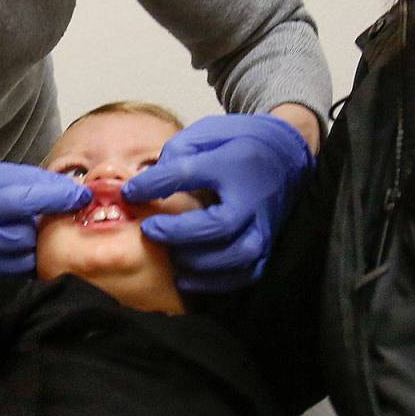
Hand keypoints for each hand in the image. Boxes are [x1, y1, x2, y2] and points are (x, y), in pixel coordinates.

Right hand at [0, 161, 89, 288]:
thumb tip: (69, 188)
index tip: (83, 195)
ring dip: (35, 248)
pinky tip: (17, 252)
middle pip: (33, 235)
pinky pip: (18, 277)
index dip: (59, 197)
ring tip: (24, 235)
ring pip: (29, 260)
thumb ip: (27, 181)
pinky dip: (24, 264)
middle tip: (44, 217)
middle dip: (44, 226)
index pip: (28, 200)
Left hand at [121, 113, 312, 291]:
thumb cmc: (238, 143)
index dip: (154, 184)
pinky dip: (215, 282)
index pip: (188, 174)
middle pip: (217, 225)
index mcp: (235, 161)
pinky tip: (187, 278)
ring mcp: (264, 225)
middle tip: (149, 229)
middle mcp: (253, 198)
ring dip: (195, 262)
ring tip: (170, 256)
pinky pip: (244, 274)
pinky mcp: (268, 246)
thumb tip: (146, 184)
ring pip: (234, 256)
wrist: (286, 155)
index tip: (129, 192)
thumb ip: (176, 154)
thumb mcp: (207, 133)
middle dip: (177, 232)